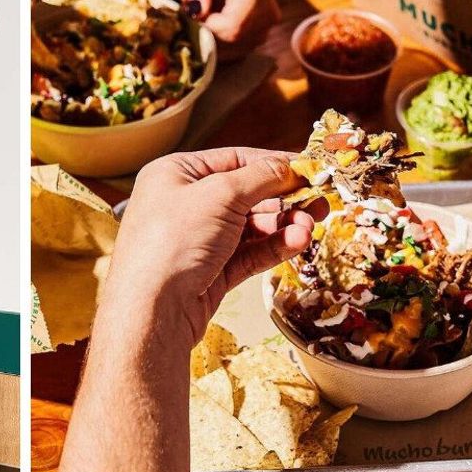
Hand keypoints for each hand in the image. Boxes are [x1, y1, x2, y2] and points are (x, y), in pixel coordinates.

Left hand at [105, 147, 316, 345]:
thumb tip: (288, 165)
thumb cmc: (175, 240)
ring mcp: (197, 240)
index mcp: (174, 174)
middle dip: (284, 198)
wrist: (151, 311)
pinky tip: (298, 241)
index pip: (233, 160)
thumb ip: (260, 177)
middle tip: (320, 202)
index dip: (273, 164)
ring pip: (251, 227)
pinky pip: (249, 253)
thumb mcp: (219, 195)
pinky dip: (274, 246)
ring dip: (283, 225)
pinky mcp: (210, 272)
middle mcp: (183, 204)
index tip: (310, 168)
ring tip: (310, 227)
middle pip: (246, 194)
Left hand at [175, 0, 280, 60]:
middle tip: (195, 15)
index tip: (193, 14)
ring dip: (213, 41)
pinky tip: (212, 25)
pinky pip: (237, 52)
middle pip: (234, 41)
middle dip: (208, 35)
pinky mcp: (261, 35)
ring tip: (206, 16)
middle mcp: (268, 11)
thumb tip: (198, 10)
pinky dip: (220, 45)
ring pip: (235, 51)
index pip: (231, 27)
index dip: (207, 28)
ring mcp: (267, 26)